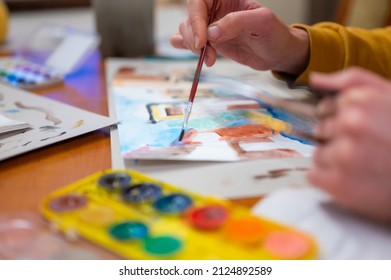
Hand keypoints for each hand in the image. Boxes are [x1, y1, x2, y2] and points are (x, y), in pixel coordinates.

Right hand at [170, 0, 308, 75]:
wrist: (277, 54)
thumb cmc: (274, 33)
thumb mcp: (261, 22)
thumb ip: (236, 22)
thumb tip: (212, 33)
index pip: (199, 2)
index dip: (196, 20)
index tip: (202, 41)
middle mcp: (215, 10)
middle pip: (189, 18)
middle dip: (194, 38)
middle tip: (207, 54)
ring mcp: (210, 27)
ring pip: (186, 31)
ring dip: (192, 47)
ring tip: (210, 60)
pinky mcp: (209, 43)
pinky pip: (187, 41)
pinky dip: (184, 47)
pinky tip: (193, 53)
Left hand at [308, 67, 390, 221]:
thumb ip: (352, 82)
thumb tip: (314, 79)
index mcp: (361, 101)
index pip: (325, 107)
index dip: (341, 119)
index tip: (360, 129)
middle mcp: (350, 124)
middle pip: (320, 130)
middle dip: (337, 138)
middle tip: (367, 149)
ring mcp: (343, 154)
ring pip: (317, 154)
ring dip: (334, 161)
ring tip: (364, 166)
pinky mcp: (338, 183)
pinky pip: (314, 176)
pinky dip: (328, 180)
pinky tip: (354, 180)